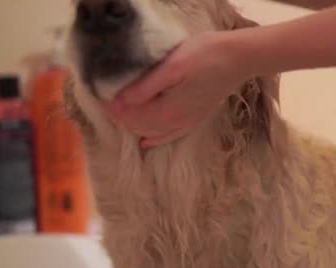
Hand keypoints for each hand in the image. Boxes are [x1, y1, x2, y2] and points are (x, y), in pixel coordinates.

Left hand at [108, 31, 247, 147]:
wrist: (237, 59)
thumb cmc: (205, 56)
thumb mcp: (172, 67)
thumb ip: (146, 87)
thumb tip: (122, 101)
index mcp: (166, 110)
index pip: (129, 115)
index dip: (111, 107)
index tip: (98, 95)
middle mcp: (175, 123)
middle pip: (138, 126)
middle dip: (119, 116)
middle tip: (104, 101)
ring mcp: (186, 124)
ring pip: (151, 133)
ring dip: (133, 125)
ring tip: (119, 113)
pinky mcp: (195, 120)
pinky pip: (169, 137)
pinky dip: (154, 140)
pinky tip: (146, 143)